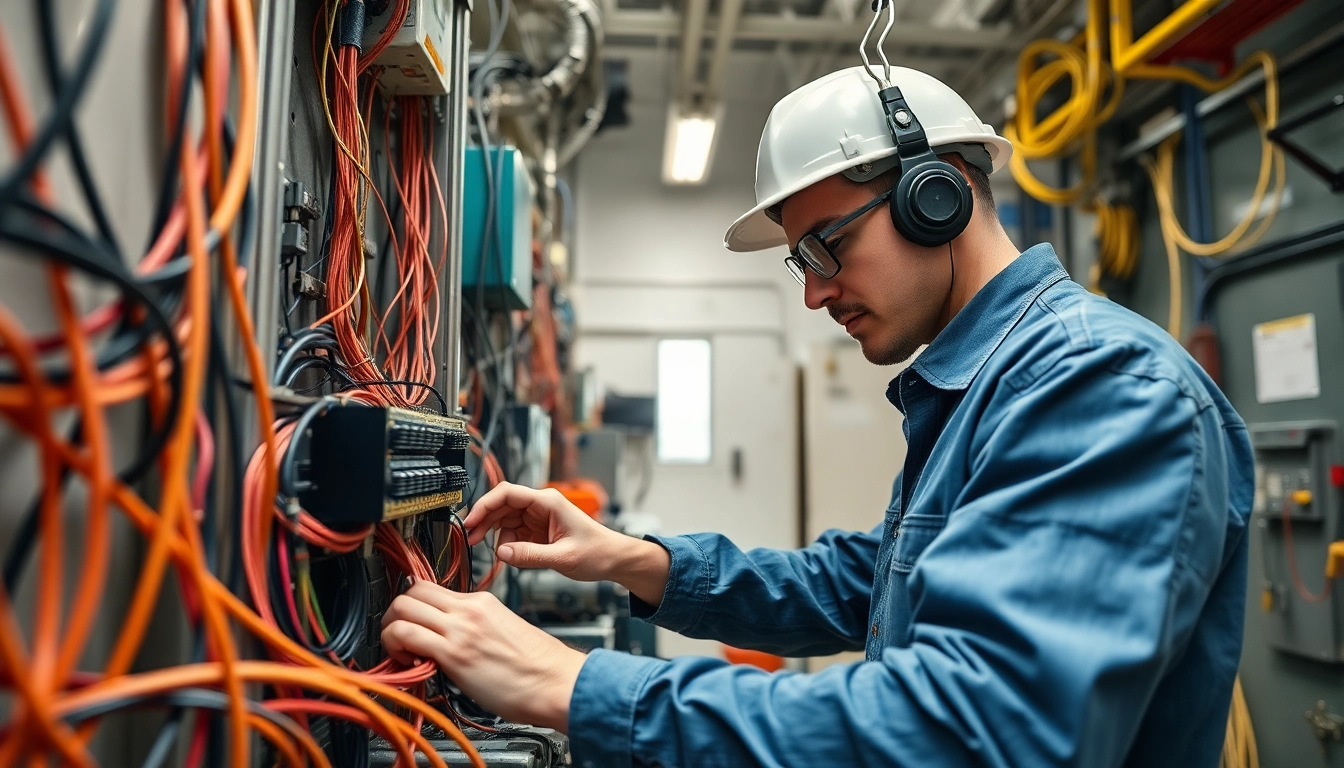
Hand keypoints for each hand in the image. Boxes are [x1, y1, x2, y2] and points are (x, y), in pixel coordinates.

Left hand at [381, 580, 585, 731]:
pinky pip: (406, 635)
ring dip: (390, 630)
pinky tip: (409, 664)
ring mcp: (461, 629)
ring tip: (403, 652)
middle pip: (411, 591)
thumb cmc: (537, 665)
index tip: (413, 624)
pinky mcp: (455, 653)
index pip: (431, 587)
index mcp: (482, 601)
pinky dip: (395, 647)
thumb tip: (449, 638)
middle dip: (395, 613)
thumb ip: (474, 627)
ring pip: (402, 608)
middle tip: (400, 637)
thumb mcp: (504, 630)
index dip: (413, 605)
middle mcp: (469, 609)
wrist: (556, 681)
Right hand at [464, 482, 625, 582]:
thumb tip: (502, 553)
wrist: (613, 559)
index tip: (471, 522)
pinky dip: (508, 544)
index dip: (485, 505)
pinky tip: (511, 555)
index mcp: (548, 502)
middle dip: (485, 522)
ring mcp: (539, 517)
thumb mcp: (563, 557)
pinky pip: (515, 533)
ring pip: (506, 520)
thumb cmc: (597, 552)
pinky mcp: (539, 530)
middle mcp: (541, 506)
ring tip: (498, 553)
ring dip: (497, 535)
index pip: (508, 493)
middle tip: (472, 540)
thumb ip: (530, 556)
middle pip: (502, 506)